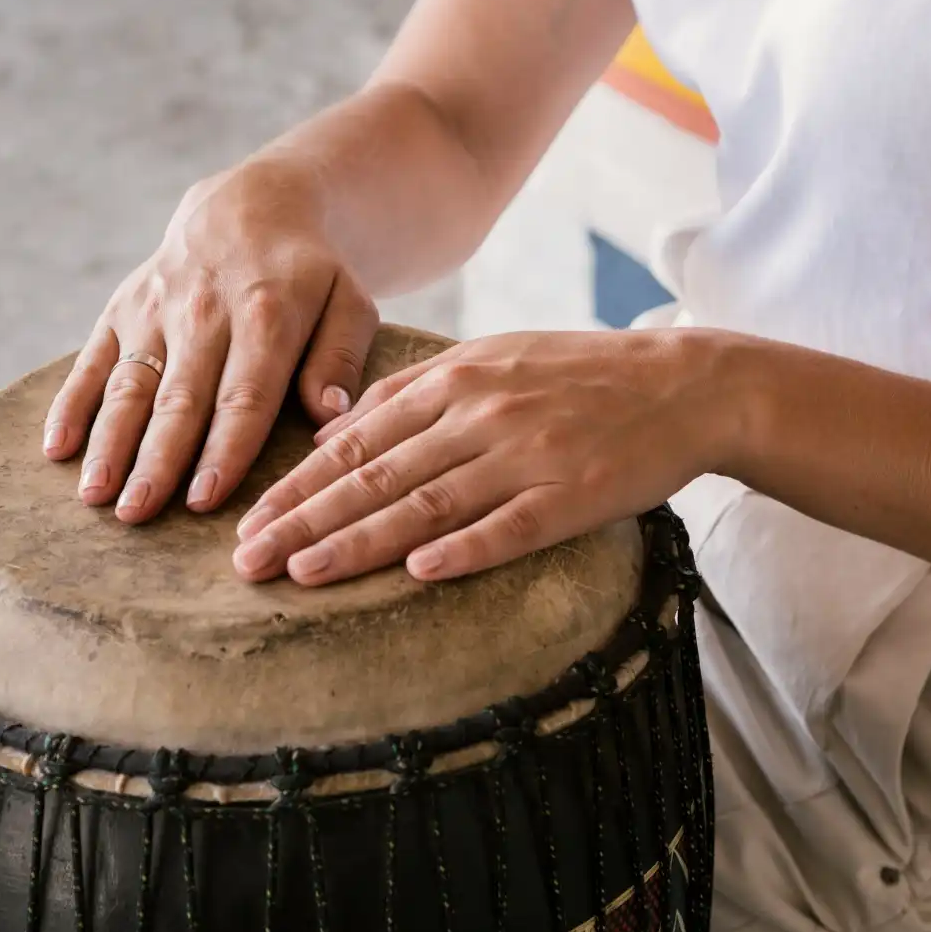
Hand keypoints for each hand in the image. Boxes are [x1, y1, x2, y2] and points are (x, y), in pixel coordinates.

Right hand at [41, 160, 378, 522]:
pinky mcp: (121, 309)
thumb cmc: (310, 273)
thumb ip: (341, 357)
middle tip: (138, 513)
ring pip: (129, 383)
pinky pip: (91, 359)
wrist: (251, 205)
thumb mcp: (348, 300)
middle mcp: (203, 311)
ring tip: (95, 496)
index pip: (244, 394)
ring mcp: (155, 309)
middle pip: (178, 397)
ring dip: (109, 441)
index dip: (224, 449)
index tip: (205, 500)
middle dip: (156, 459)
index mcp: (266, 313)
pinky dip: (71, 403)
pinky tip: (55, 449)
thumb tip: (329, 416)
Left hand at [231, 329, 735, 584]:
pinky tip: (417, 574)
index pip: (356, 439)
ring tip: (301, 574)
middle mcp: (481, 413)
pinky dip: (463, 550)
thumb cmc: (578, 373)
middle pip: (375, 476)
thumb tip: (337, 436)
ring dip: (357, 542)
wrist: (684, 384)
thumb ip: (414, 392)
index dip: (298, 483)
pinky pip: (509, 527)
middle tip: (246, 562)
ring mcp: (527, 455)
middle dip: (303, 520)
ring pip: (425, 504)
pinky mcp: (573, 495)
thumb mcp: (492, 357)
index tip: (249, 519)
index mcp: (456, 377)